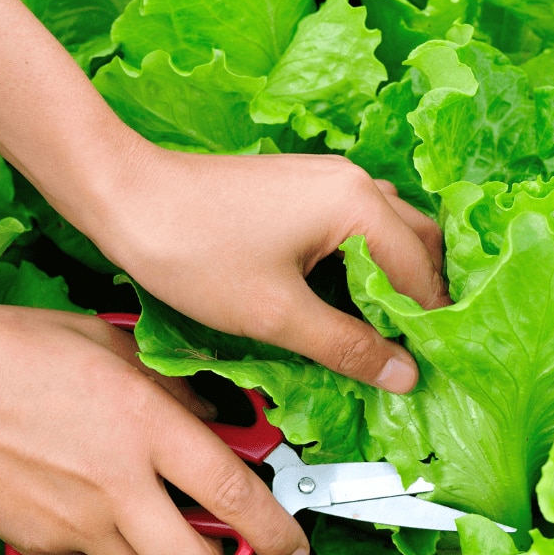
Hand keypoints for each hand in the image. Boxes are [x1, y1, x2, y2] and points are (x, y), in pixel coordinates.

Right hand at [0, 305, 310, 554]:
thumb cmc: (11, 349)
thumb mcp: (108, 342)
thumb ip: (172, 383)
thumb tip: (214, 416)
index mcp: (147, 425)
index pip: (232, 492)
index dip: (276, 527)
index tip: (296, 543)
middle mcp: (118, 483)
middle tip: (221, 541)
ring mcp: (76, 520)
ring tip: (167, 533)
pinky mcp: (39, 541)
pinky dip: (111, 554)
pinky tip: (104, 518)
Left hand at [84, 144, 449, 392]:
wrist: (124, 196)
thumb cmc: (194, 250)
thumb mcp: (277, 313)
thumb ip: (349, 346)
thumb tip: (404, 375)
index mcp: (358, 205)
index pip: (419, 274)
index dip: (428, 327)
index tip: (430, 368)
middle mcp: (353, 181)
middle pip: (420, 242)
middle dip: (425, 295)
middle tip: (417, 348)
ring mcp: (328, 178)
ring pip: (391, 229)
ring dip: (397, 275)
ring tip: (388, 328)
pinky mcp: (302, 186)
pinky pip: (359, 222)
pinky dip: (368, 258)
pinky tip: (349, 296)